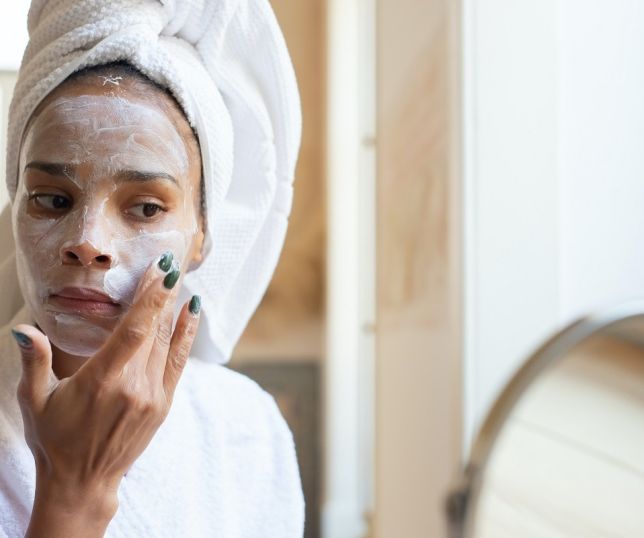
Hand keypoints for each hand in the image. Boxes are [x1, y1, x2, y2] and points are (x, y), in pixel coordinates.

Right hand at [12, 253, 200, 534]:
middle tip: (170, 262)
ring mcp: (152, 396)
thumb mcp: (34, 401)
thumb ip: (34, 362)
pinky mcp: (163, 404)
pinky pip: (179, 362)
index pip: (135, 330)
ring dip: (176, 309)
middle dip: (164, 293)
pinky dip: (187, 335)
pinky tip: (191, 312)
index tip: (161, 271)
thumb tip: (23, 328)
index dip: (151, 298)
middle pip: (155, 330)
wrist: (84, 482)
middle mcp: (133, 387)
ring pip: (169, 343)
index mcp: (101, 381)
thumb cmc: (54, 439)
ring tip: (180, 279)